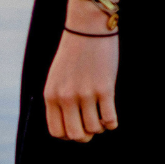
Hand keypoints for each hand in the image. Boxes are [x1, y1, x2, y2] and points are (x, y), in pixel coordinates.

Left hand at [43, 0, 118, 142]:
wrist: (88, 27)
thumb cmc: (74, 53)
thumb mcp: (57, 77)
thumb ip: (59, 99)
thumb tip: (71, 126)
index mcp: (52, 96)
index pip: (57, 132)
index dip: (69, 135)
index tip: (77, 126)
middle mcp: (66, 97)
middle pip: (76, 135)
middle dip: (85, 136)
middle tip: (91, 126)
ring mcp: (85, 94)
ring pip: (94, 129)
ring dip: (100, 127)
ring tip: (102, 116)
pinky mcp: (104, 88)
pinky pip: (109, 119)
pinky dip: (112, 123)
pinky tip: (112, 116)